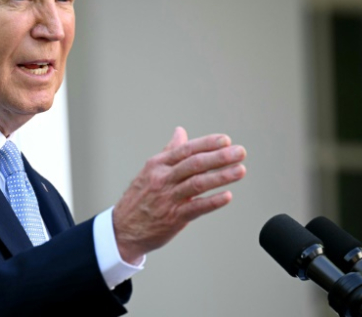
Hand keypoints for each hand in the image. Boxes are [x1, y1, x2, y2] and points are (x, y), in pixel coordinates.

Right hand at [112, 127, 246, 263]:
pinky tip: (227, 196)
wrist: (122, 229)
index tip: (226, 140)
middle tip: (240, 152)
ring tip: (240, 170)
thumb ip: (169, 151)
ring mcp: (168, 198)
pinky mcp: (173, 218)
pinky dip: (212, 202)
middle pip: (194, 164)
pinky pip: (196, 208)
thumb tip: (180, 132)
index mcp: (158, 165)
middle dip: (220, 156)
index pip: (186, 150)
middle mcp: (163, 179)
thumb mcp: (150, 171)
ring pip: (197, 183)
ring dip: (221, 176)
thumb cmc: (139, 198)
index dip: (207, 143)